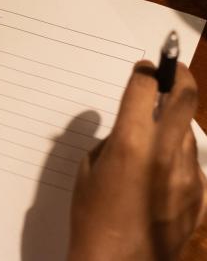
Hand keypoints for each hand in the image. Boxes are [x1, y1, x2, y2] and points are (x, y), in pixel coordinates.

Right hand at [68, 62, 206, 260]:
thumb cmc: (92, 215)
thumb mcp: (88, 169)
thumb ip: (113, 140)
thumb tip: (130, 129)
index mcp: (131, 142)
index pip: (146, 89)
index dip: (147, 71)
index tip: (145, 67)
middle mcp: (166, 152)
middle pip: (185, 99)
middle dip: (180, 76)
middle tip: (173, 70)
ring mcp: (190, 175)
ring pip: (189, 133)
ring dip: (175, 125)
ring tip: (155, 139)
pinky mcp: (201, 196)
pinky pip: (193, 164)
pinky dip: (179, 157)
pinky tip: (161, 174)